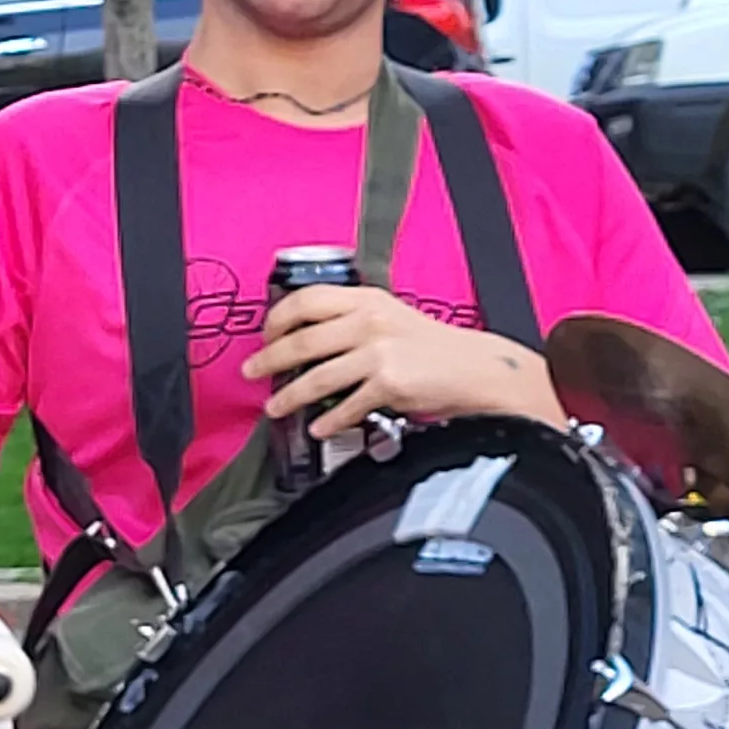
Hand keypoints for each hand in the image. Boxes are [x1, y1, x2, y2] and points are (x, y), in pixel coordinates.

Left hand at [244, 285, 560, 435]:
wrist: (476, 369)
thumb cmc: (432, 347)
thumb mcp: (390, 316)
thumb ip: (351, 319)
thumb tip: (304, 337)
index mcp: (366, 300)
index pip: (306, 300)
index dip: (278, 319)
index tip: (265, 335)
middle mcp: (369, 322)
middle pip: (302, 341)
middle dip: (269, 360)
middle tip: (252, 373)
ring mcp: (379, 353)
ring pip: (317, 377)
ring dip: (289, 397)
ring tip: (275, 408)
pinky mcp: (390, 384)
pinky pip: (347, 407)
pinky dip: (329, 422)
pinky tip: (319, 428)